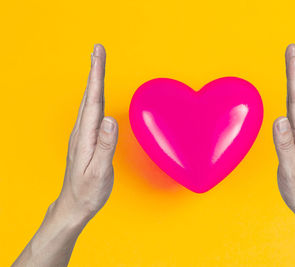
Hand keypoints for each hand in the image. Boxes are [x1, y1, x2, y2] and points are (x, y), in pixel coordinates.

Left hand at [13, 44, 117, 266]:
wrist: (74, 204)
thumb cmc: (88, 191)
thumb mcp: (99, 171)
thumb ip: (105, 146)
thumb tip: (111, 119)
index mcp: (86, 136)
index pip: (93, 100)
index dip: (96, 75)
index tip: (98, 54)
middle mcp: (82, 132)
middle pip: (89, 95)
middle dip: (94, 70)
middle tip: (98, 50)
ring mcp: (83, 135)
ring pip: (89, 102)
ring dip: (93, 81)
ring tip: (97, 65)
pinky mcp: (86, 140)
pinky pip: (91, 112)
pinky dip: (94, 96)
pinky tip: (96, 96)